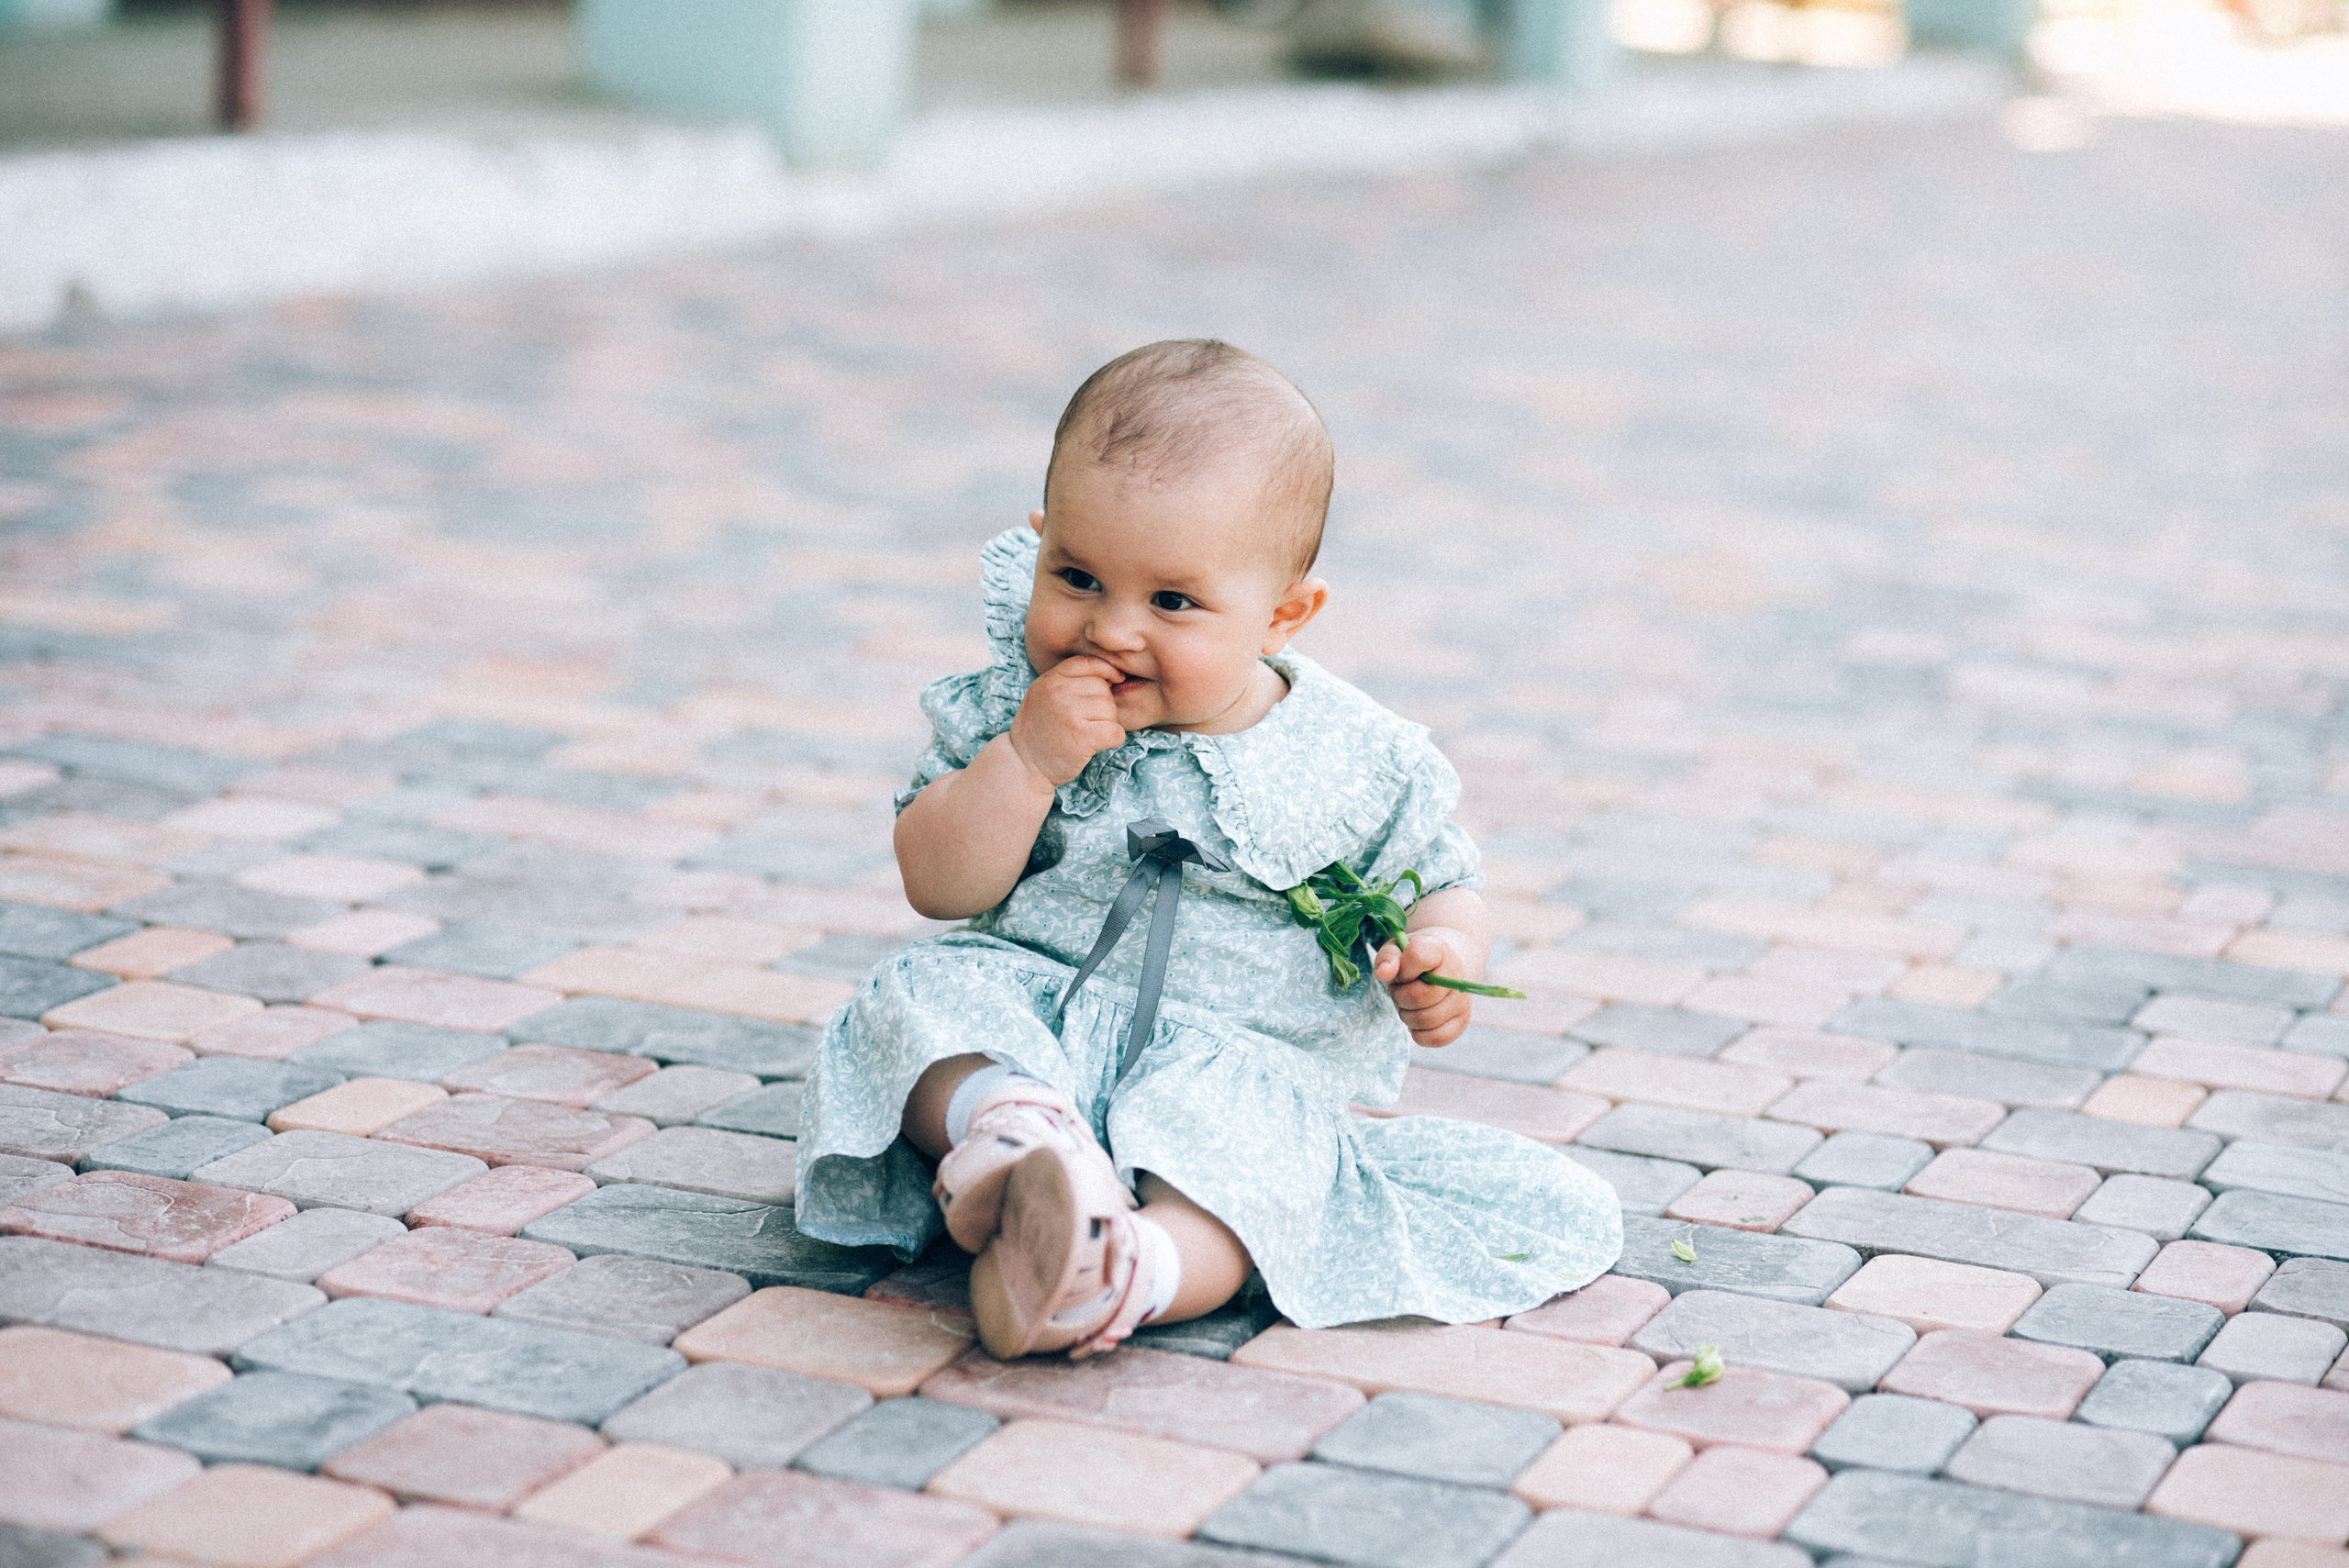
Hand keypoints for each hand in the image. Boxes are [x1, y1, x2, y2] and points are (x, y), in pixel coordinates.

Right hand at [1008, 655, 1127, 788]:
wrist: (1024, 764)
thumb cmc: (1040, 730)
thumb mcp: (1044, 695)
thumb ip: (1069, 680)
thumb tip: (1114, 673)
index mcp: (1050, 680)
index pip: (1087, 663)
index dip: (1106, 671)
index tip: (1115, 681)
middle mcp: (1058, 693)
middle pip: (1102, 688)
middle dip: (1102, 706)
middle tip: (1086, 722)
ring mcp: (1070, 714)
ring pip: (1110, 710)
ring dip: (1106, 724)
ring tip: (1086, 734)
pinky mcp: (1082, 737)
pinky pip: (1115, 732)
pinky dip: (1114, 740)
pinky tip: (1099, 744)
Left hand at [1375, 928, 1474, 1046]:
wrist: (1443, 967)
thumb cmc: (1413, 960)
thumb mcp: (1397, 950)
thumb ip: (1388, 958)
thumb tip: (1383, 973)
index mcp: (1438, 949)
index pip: (1418, 957)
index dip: (1402, 969)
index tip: (1402, 971)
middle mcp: (1456, 975)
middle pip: (1419, 996)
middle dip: (1399, 996)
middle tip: (1400, 989)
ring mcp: (1462, 1000)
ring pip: (1425, 1020)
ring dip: (1406, 1015)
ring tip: (1408, 1002)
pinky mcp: (1462, 1022)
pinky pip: (1435, 1038)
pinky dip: (1419, 1033)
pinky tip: (1418, 1017)